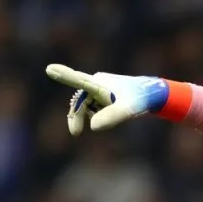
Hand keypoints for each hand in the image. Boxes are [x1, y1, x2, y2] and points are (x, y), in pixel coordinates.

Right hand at [45, 64, 168, 134]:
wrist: (153, 94)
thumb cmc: (140, 100)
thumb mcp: (127, 110)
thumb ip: (111, 117)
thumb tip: (93, 126)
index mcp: (100, 83)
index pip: (80, 80)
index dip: (64, 76)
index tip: (49, 68)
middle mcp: (96, 82)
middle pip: (79, 101)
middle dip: (76, 116)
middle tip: (75, 132)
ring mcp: (98, 87)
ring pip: (85, 105)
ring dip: (88, 115)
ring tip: (108, 117)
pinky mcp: (102, 92)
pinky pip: (92, 106)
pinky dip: (94, 114)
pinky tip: (105, 116)